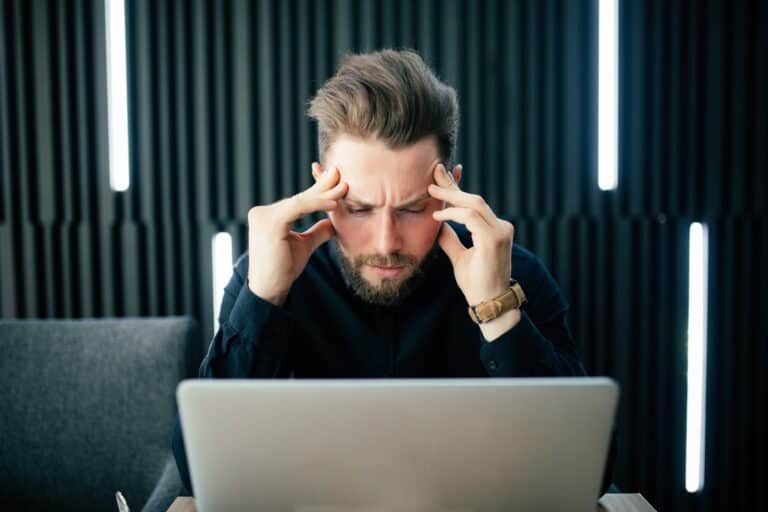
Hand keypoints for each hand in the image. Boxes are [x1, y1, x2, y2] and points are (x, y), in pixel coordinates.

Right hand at [247, 164, 347, 305]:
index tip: (337, 183)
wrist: (270, 290)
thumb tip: (332, 222)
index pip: (298, 201)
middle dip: (323, 187)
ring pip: (300, 201)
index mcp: (267, 216)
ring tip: (343, 187)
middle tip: (341, 174)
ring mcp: (263, 216)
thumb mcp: (304, 245)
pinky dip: (317, 204)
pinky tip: (334, 204)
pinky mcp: (269, 222)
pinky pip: (298, 208)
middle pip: (299, 198)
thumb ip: (316, 232)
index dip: (318, 192)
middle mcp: (261, 213)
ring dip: (324, 194)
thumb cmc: (284, 269)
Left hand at [427, 163, 514, 306]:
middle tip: (434, 170)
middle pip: (473, 199)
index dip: (457, 187)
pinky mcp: (495, 238)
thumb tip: (438, 225)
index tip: (442, 174)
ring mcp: (500, 231)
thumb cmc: (477, 283)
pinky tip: (438, 216)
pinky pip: (471, 217)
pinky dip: (454, 214)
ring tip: (431, 189)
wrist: (490, 303)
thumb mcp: (459, 257)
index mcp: (493, 229)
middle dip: (452, 184)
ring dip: (451, 195)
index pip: (473, 203)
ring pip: (473, 204)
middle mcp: (500, 226)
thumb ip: (451, 239)